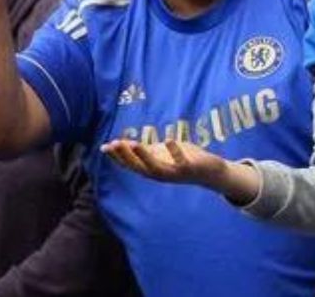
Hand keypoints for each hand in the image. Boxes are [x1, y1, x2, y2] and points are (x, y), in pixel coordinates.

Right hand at [101, 138, 228, 186]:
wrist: (210, 171)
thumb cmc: (182, 160)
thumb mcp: (158, 154)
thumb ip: (141, 150)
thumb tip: (117, 144)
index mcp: (151, 170)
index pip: (130, 165)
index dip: (117, 157)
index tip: (104, 147)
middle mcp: (160, 174)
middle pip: (139, 167)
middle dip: (126, 156)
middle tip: (114, 144)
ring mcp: (174, 173)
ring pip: (156, 168)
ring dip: (145, 156)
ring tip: (134, 143)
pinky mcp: (189, 168)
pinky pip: (181, 161)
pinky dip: (175, 152)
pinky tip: (168, 139)